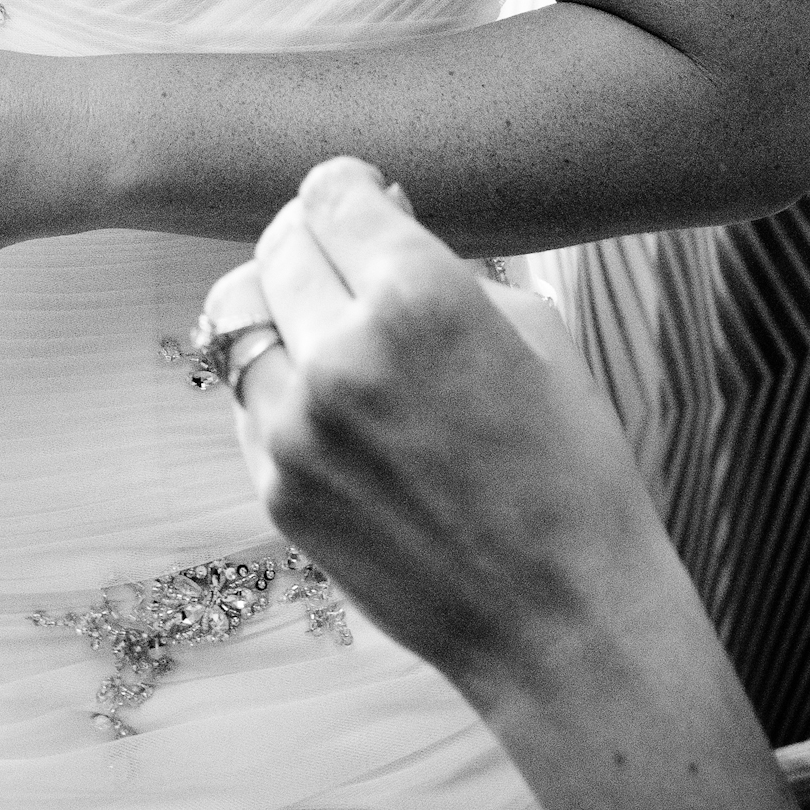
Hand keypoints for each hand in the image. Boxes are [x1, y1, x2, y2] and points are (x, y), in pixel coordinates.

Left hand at [227, 159, 665, 713]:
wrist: (562, 619)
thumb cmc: (572, 468)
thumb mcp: (534, 330)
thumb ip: (442, 264)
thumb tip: (384, 214)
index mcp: (417, 298)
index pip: (330, 192)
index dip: (353, 189)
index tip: (368, 199)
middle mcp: (341, 354)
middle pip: (276, 244)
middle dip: (314, 237)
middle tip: (348, 255)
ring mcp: (297, 429)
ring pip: (237, 315)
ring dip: (282, 305)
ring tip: (329, 324)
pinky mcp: (276, 489)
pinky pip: (247, 397)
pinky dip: (279, 380)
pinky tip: (335, 400)